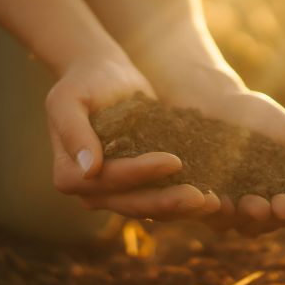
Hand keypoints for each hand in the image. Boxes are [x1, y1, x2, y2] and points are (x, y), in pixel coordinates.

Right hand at [45, 54, 220, 220]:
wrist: (104, 75)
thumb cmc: (83, 82)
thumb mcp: (68, 99)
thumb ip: (73, 131)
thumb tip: (87, 169)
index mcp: (70, 175)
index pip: (110, 181)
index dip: (141, 174)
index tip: (174, 160)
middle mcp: (92, 192)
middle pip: (133, 203)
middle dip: (169, 201)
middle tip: (205, 198)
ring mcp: (118, 192)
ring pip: (152, 208)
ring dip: (183, 207)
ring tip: (215, 202)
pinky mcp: (141, 185)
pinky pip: (164, 197)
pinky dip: (187, 198)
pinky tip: (214, 194)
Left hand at [165, 83, 284, 236]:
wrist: (215, 98)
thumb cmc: (261, 116)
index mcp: (283, 194)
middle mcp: (257, 207)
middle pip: (271, 223)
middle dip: (278, 215)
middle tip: (281, 204)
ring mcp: (229, 207)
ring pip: (243, 225)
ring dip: (251, 218)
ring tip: (253, 203)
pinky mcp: (201, 201)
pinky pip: (211, 214)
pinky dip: (218, 211)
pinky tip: (220, 200)